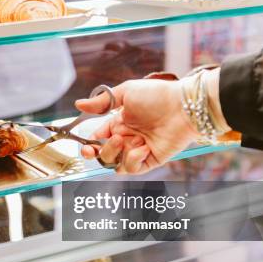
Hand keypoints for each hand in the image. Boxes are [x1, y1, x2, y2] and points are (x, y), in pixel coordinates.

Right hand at [75, 79, 200, 173]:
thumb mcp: (126, 92)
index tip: (86, 146)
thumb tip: (78, 105)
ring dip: (116, 154)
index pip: (96, 140)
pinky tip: (142, 147)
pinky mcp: (150, 160)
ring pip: (115, 165)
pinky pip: (132, 169)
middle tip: (113, 139)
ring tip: (130, 139)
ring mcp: (138, 150)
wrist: (184, 106)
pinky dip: (132, 160)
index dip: (88, 146)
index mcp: (118, 123)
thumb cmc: (157, 95)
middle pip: (103, 155)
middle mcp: (126, 139)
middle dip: (100, 152)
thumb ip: (101, 102)